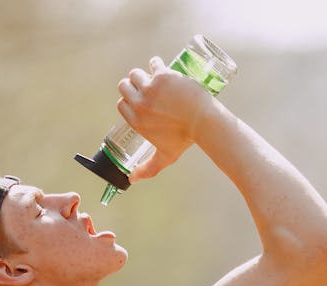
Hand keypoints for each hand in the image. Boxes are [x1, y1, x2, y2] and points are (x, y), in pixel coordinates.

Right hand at [116, 56, 213, 181]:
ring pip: (136, 74)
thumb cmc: (185, 140)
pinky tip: (159, 65)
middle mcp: (139, 104)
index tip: (137, 100)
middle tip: (144, 87)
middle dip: (132, 85)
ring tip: (152, 76)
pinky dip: (156, 63)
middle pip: (124, 87)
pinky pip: (153, 63)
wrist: (204, 122)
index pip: (122, 105)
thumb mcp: (164, 157)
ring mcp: (150, 89)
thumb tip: (131, 180)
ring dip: (142, 74)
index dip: (128, 100)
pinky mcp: (162, 76)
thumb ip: (147, 169)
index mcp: (136, 121)